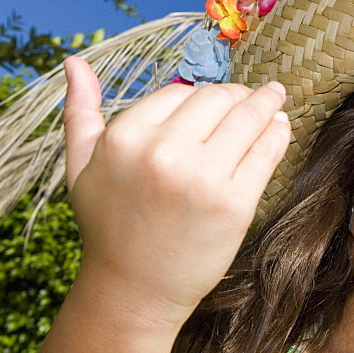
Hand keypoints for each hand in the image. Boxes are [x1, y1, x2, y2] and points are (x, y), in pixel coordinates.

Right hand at [62, 56, 290, 329]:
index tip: (212, 103)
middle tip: (252, 96)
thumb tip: (74, 61)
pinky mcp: (235, 203)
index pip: (178, 93)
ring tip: (274, 98)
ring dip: (267, 102)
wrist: (134, 292)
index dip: (198, 98)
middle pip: (217, 98)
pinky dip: (277, 133)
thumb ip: (80, 111)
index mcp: (126, 138)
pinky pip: (266, 151)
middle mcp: (164, 152)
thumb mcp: (80, 167)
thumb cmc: (108, 227)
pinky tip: (280, 126)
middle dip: (236, 94)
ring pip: (247, 117)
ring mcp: (202, 177)